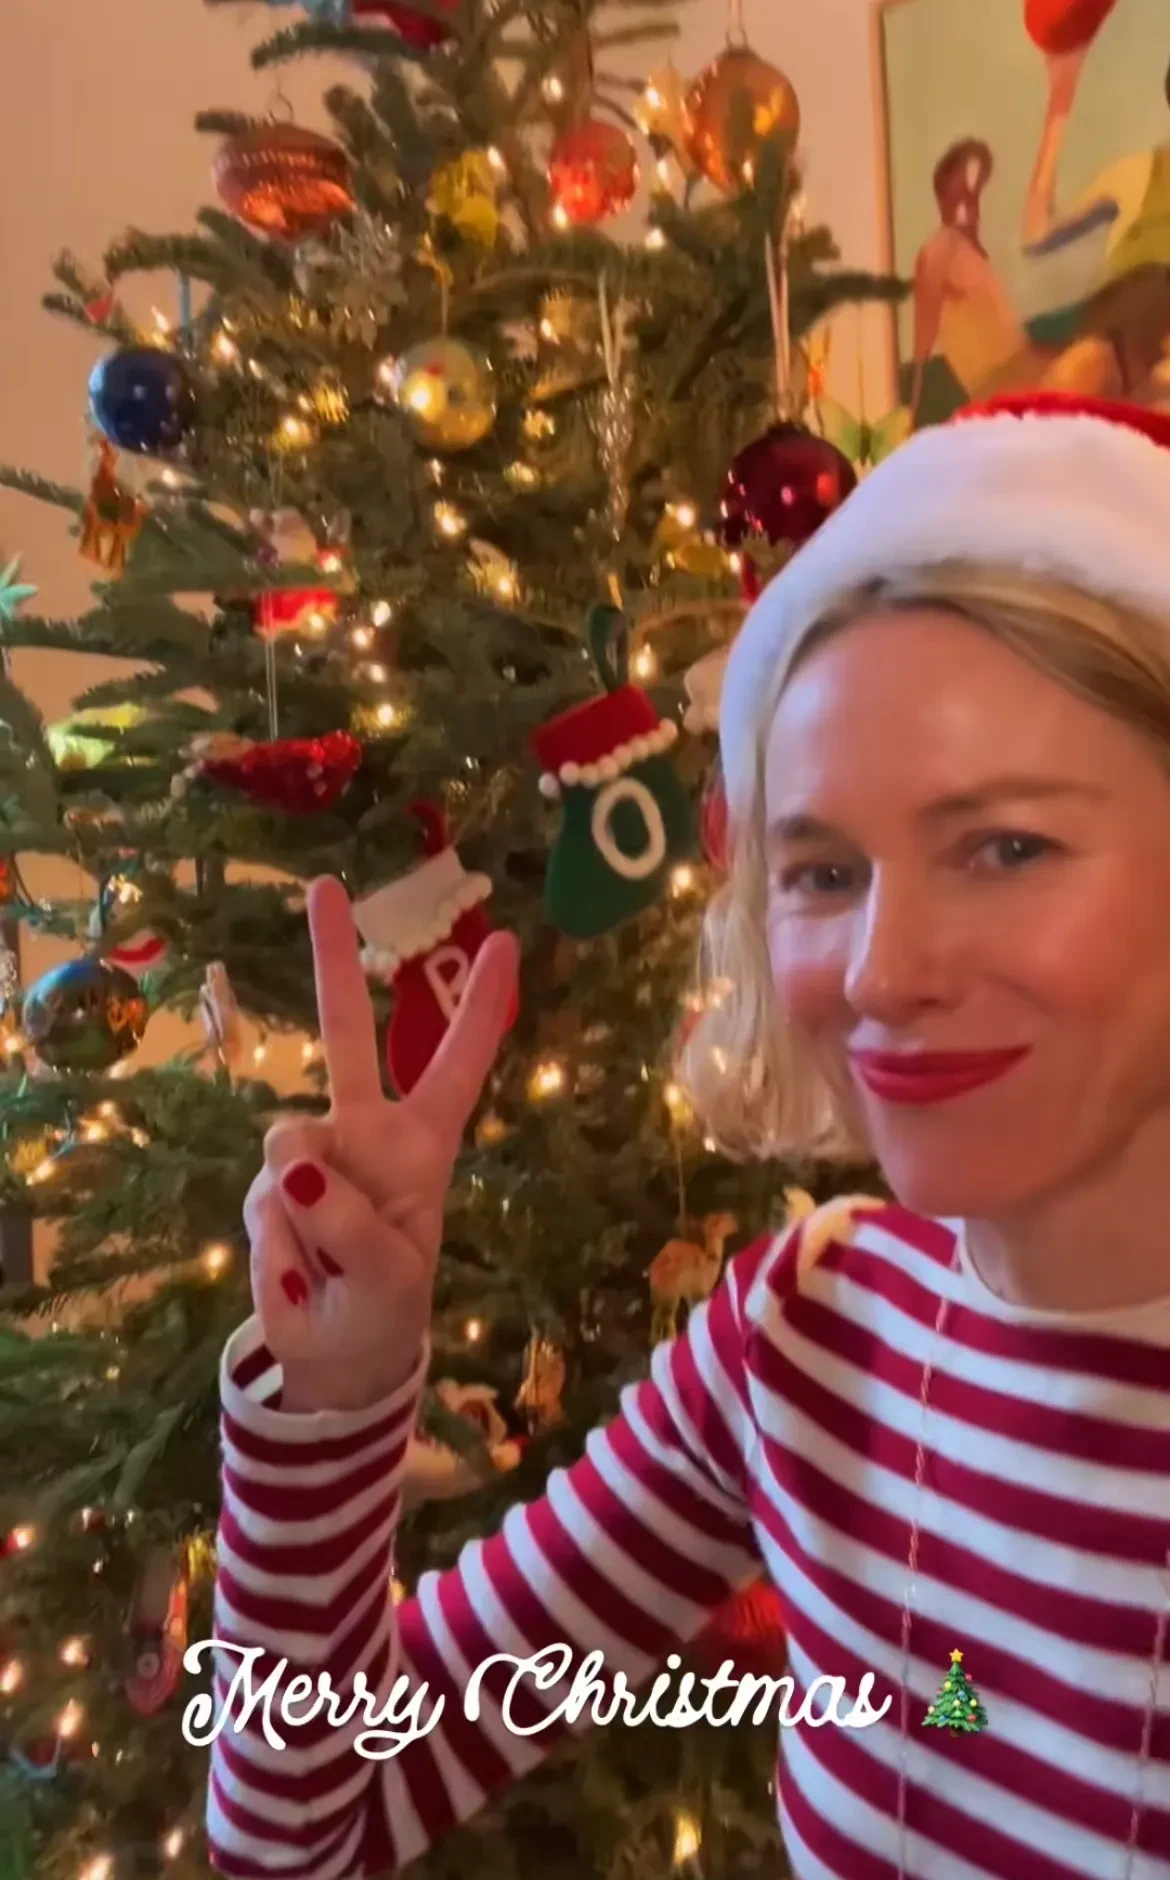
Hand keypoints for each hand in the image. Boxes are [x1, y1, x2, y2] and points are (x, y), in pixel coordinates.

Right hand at [244, 876, 518, 1411]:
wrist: (336, 1359)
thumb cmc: (385, 1309)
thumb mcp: (389, 1279)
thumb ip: (350, 1223)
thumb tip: (294, 1161)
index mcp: (421, 1144)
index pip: (457, 1066)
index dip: (480, 1009)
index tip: (507, 942)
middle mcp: (364, 1132)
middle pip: (348, 1036)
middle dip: (332, 959)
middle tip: (327, 886)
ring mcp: (311, 1155)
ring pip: (292, 1154)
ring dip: (307, 1226)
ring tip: (330, 1270)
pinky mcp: (267, 1189)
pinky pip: (263, 1208)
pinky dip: (279, 1253)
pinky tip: (299, 1274)